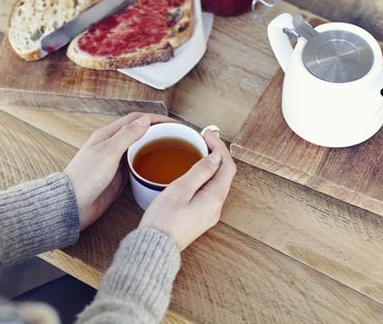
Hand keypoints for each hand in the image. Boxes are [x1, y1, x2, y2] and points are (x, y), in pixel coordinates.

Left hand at [65, 112, 173, 229]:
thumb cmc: (85, 178)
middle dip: (157, 133)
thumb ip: (127, 135)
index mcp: (107, 135)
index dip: (155, 119)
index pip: (135, 120)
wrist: (73, 205)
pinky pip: (136, 167)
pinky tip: (158, 170)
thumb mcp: (108, 152)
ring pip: (139, 150)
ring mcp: (115, 162)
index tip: (172, 124)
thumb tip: (146, 120)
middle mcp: (111, 146)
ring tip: (171, 153)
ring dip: (154, 149)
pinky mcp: (118, 178)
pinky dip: (148, 165)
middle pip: (139, 133)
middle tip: (176, 138)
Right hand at [139, 130, 235, 250]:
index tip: (207, 134)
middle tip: (204, 139)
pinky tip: (191, 173)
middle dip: (217, 154)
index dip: (220, 147)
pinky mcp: (198, 217)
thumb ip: (200, 171)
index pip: (227, 166)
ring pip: (216, 183)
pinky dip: (204, 177)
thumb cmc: (163, 221)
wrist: (155, 248)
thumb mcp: (180, 190)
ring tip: (198, 151)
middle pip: (224, 174)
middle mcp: (216, 207)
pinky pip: (208, 192)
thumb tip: (215, 157)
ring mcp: (208, 214)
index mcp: (214, 198)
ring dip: (210, 165)